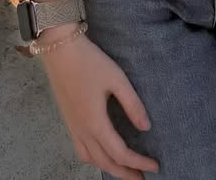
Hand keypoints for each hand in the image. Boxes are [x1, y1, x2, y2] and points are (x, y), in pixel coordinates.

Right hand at [41, 31, 158, 178]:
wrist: (59, 48)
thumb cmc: (90, 61)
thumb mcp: (117, 78)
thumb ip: (132, 104)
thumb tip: (146, 128)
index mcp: (95, 123)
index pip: (121, 153)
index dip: (139, 163)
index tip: (156, 167)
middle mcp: (82, 130)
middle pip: (105, 162)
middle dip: (125, 173)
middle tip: (142, 178)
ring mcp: (73, 126)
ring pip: (91, 159)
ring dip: (109, 168)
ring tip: (125, 169)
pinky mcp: (68, 120)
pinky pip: (81, 150)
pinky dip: (94, 159)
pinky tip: (102, 152)